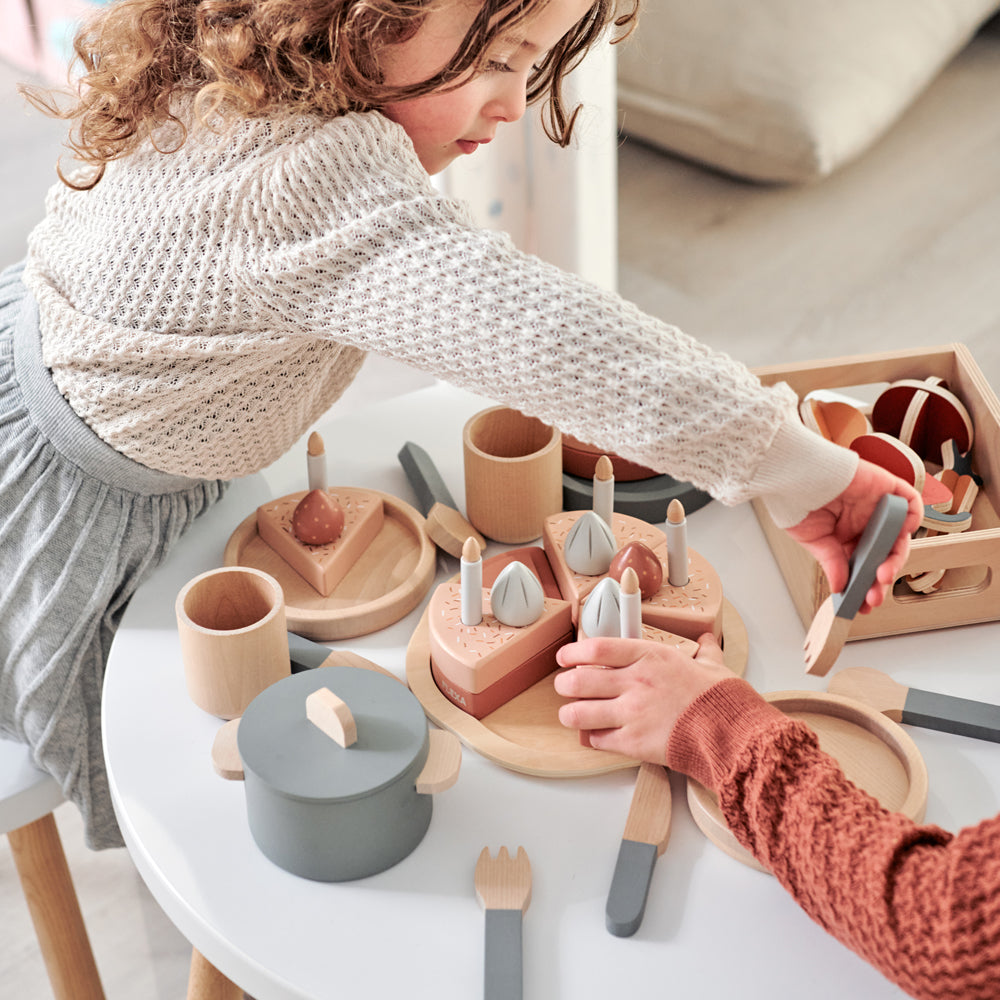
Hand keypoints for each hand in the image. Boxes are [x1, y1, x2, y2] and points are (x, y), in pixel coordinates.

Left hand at [553, 633, 729, 762]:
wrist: (731, 735)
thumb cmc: (722, 701)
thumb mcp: (712, 667)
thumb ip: (704, 653)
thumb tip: (708, 640)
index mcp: (650, 657)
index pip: (598, 648)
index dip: (574, 652)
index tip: (565, 657)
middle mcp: (635, 683)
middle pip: (579, 680)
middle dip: (564, 683)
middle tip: (564, 686)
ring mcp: (632, 714)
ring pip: (579, 712)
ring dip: (570, 713)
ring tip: (570, 714)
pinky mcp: (633, 743)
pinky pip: (598, 740)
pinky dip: (592, 738)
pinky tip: (594, 735)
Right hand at [785, 458, 921, 611]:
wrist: (795, 474)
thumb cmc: (796, 499)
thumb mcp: (814, 541)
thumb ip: (832, 563)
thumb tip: (842, 587)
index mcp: (845, 536)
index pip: (864, 565)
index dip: (866, 585)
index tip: (864, 605)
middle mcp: (864, 523)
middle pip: (884, 556)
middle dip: (880, 580)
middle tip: (873, 596)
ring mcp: (877, 508)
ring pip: (898, 538)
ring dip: (895, 560)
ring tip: (881, 576)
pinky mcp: (886, 489)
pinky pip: (910, 505)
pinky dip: (910, 520)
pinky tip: (898, 537)